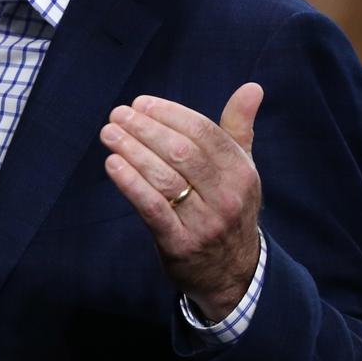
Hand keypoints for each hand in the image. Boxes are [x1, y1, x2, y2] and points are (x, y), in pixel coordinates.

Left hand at [100, 83, 263, 321]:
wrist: (233, 273)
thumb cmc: (229, 206)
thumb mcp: (241, 169)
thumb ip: (238, 127)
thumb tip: (252, 87)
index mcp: (241, 171)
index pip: (202, 131)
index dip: (169, 113)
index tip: (141, 103)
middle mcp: (226, 196)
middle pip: (181, 152)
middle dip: (145, 129)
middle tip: (117, 114)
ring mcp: (204, 222)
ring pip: (164, 178)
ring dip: (132, 151)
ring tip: (109, 133)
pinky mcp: (180, 244)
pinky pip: (152, 209)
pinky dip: (130, 184)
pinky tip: (113, 164)